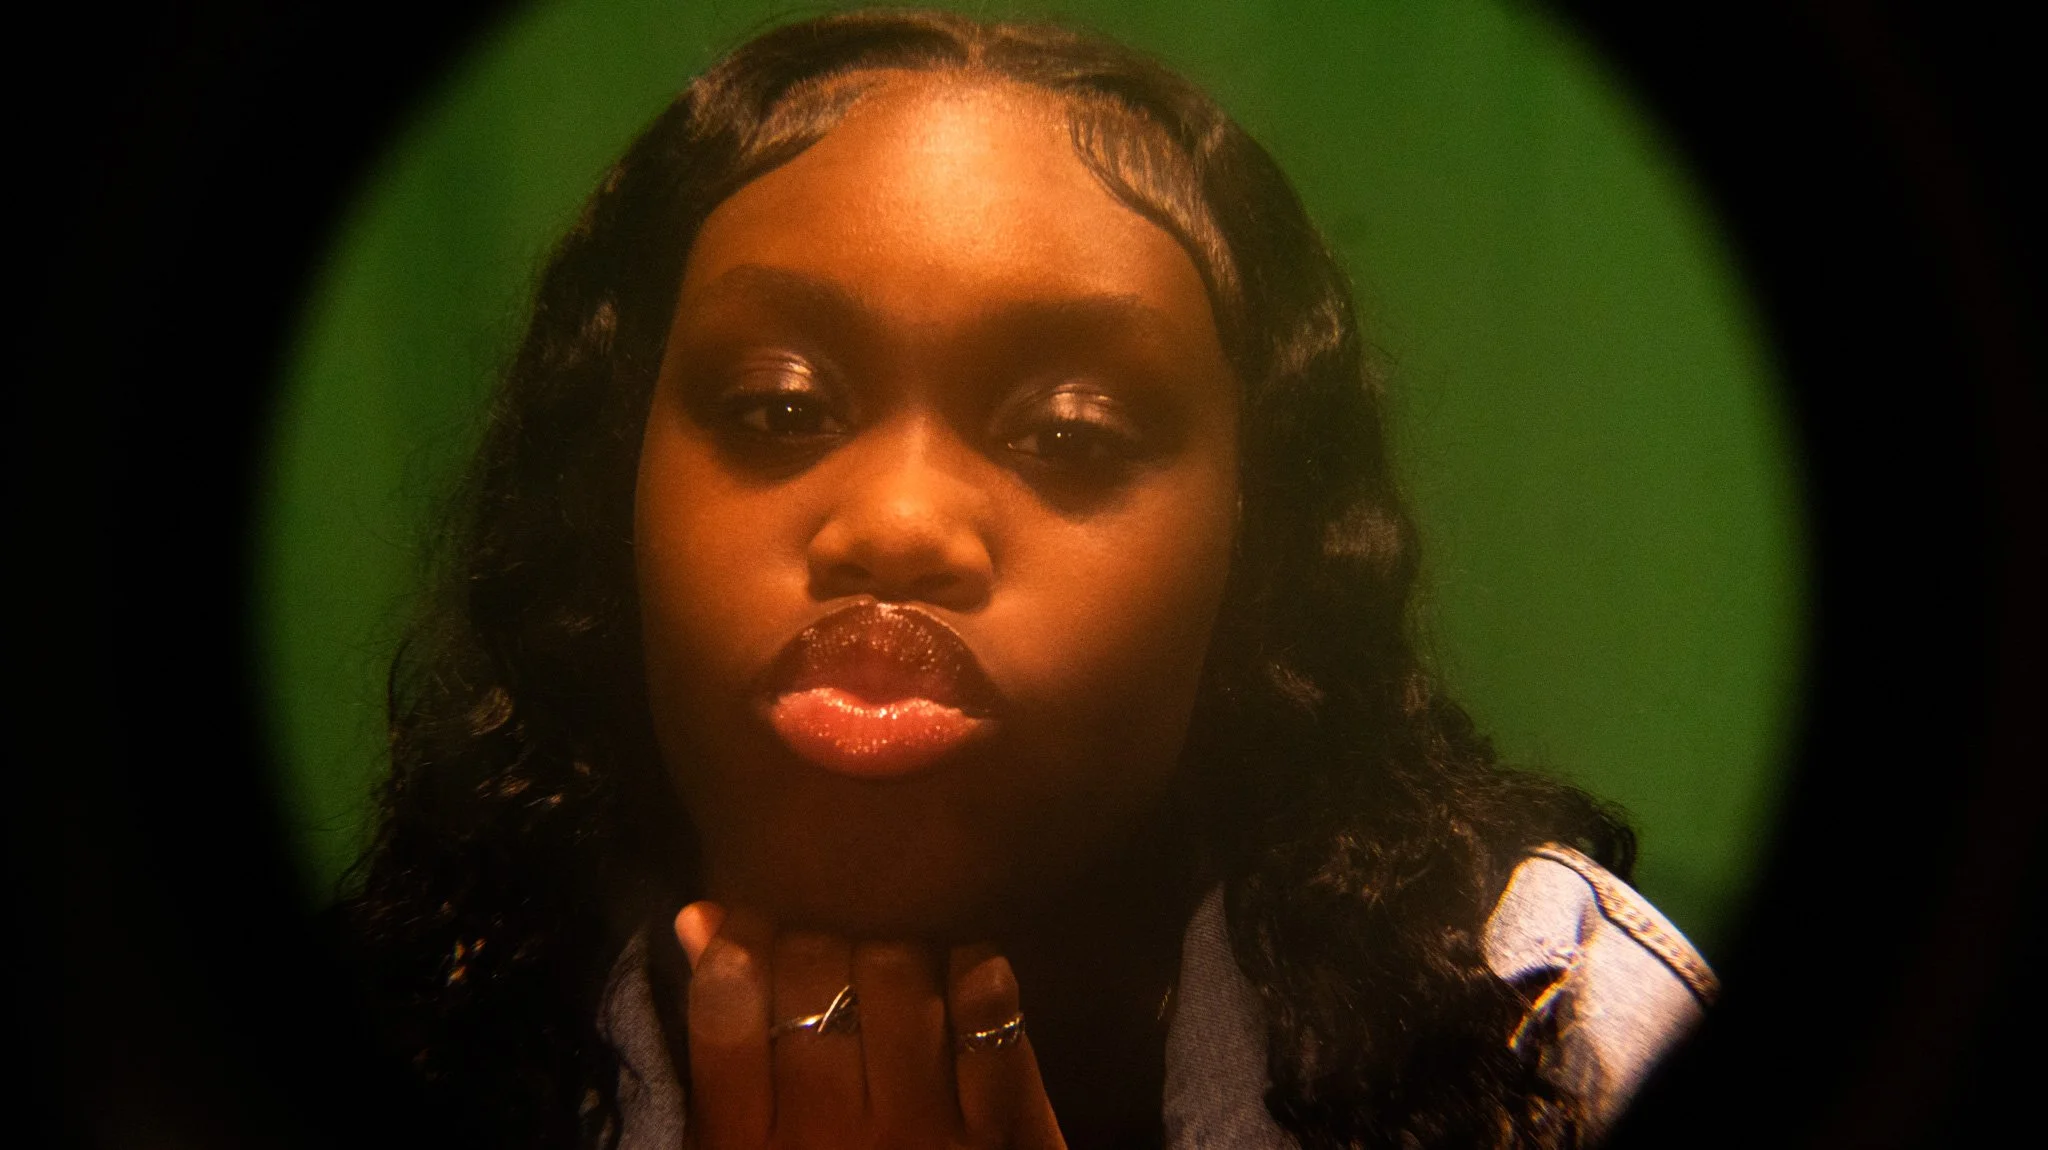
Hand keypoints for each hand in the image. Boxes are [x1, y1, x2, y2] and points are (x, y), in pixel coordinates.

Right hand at [675, 901, 1066, 1148]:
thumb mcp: (746, 1146)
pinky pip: (986, 1012)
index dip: (737, 943)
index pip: (728, 1010)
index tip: (749, 926)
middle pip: (817, 975)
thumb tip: (700, 918)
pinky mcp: (1000, 1130)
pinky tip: (960, 983)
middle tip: (828, 954)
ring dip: (896, 953)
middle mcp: (829, 1138)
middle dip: (819, 942)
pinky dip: (975, 977)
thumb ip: (723, 1045)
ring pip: (901, 975)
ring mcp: (920, 1134)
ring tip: (891, 970)